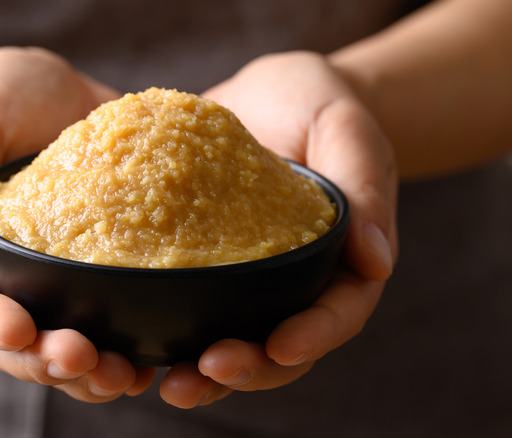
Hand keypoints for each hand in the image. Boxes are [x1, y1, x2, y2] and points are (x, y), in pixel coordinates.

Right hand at [0, 47, 155, 402]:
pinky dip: (132, 344)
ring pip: (66, 345)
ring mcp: (57, 284)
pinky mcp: (102, 273)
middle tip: (84, 359)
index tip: (17, 329)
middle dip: (49, 360)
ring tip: (127, 375)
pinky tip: (158, 356)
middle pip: (19, 343)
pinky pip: (114, 320)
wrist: (52, 95)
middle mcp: (7, 282)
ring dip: (94, 371)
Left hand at [159, 52, 397, 407]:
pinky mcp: (205, 266)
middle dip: (248, 368)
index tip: (281, 346)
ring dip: (205, 370)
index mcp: (340, 261)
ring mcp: (248, 280)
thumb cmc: (316, 103)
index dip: (314, 335)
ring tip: (170, 384)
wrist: (264, 94)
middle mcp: (293, 282)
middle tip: (204, 373)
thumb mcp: (346, 129)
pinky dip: (168, 330)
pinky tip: (134, 344)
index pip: (338, 311)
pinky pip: (190, 306)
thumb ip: (365, 187)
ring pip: (234, 339)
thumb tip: (377, 263)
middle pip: (281, 345)